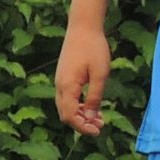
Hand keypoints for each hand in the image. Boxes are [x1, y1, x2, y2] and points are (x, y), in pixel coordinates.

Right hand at [56, 22, 111, 136]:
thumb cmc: (94, 48)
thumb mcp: (100, 75)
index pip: (69, 116)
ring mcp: (60, 80)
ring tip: (99, 118)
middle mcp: (59, 85)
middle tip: (100, 126)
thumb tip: (89, 119)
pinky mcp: (63, 76)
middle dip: (81, 123)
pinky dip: (78, 105)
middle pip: (65, 114)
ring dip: (80, 115)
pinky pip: (67, 97)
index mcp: (67, 86)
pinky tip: (92, 106)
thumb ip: (94, 97)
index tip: (98, 132)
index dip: (82, 127)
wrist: (83, 27)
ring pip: (65, 106)